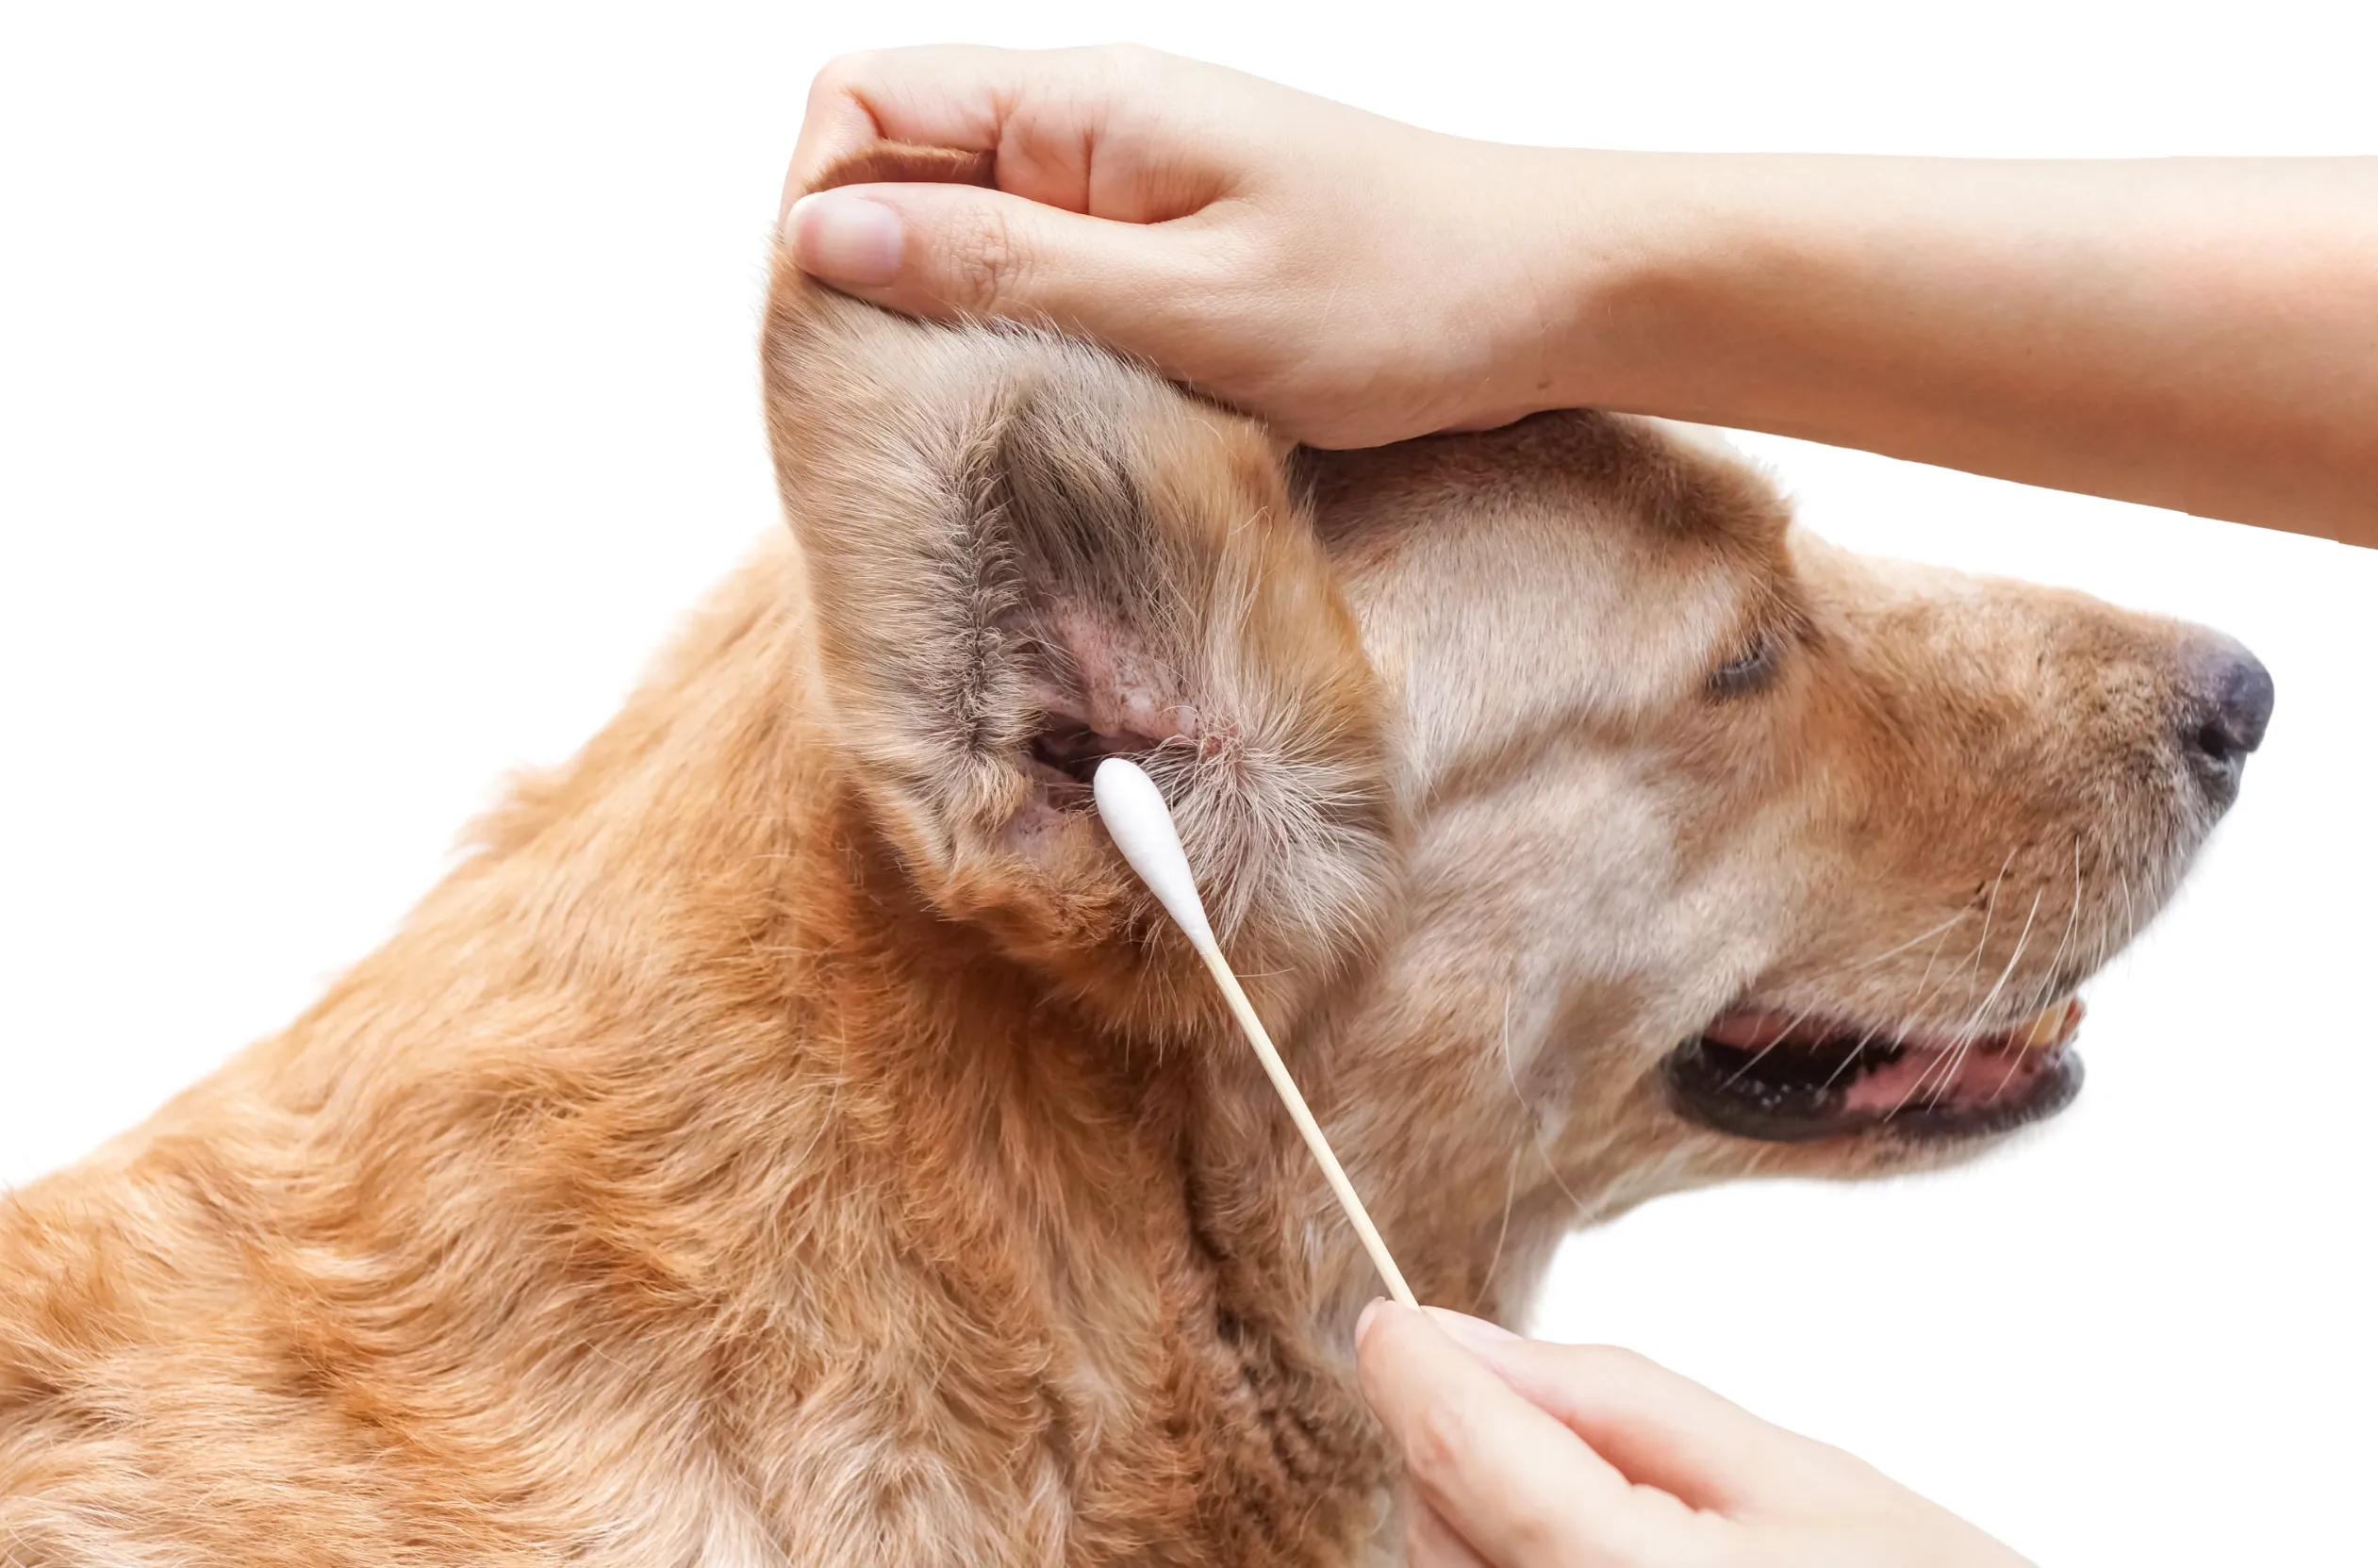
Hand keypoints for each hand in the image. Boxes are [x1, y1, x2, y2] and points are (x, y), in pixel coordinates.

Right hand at [782, 44, 1577, 447]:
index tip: (844, 328)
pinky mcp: (1162, 248)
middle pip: (899, 170)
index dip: (819, 201)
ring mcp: (1123, 190)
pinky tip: (1060, 412)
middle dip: (873, 281)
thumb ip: (1001, 267)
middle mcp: (1086, 130)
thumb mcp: (1186, 301)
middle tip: (908, 409)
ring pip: (967, 237)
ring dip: (953, 325)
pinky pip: (1044, 280)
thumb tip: (819, 235)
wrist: (1552, 297)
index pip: (862, 98)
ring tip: (988, 422)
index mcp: (1081, 107)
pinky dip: (1028, 345)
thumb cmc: (1395, 295)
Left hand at [1355, 1301, 2033, 1566]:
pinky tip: (1606, 1566)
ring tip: (1631, 1528)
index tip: (1391, 1321)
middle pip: (1433, 1523)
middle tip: (1590, 1443)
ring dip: (1489, 1527)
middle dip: (1471, 1450)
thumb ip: (1619, 1402)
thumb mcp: (1807, 1480)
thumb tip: (1463, 1338)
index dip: (1414, 1368)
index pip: (1465, 1455)